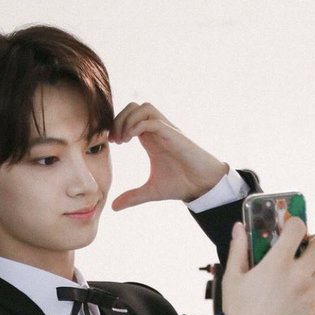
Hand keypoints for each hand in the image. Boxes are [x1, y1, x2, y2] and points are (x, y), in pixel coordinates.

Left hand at [110, 102, 227, 210]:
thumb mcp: (151, 191)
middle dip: (120, 119)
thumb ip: (132, 197)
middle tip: (116, 140)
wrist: (202, 186)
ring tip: (124, 140)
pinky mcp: (173, 135)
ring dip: (129, 120)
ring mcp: (166, 131)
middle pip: (134, 107)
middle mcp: (158, 131)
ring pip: (144, 108)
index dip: (116, 126)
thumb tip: (113, 207)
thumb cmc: (181, 184)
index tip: (112, 143)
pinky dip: (138, 126)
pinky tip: (131, 140)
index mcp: (150, 138)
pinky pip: (153, 120)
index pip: (129, 117)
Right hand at [222, 218, 314, 314]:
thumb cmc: (238, 311)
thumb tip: (239, 228)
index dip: (295, 224)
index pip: (297, 229)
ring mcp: (309, 294)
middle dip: (314, 240)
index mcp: (277, 264)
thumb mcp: (232, 278)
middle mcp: (298, 276)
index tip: (290, 228)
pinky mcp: (314, 310)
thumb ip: (238, 249)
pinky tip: (297, 292)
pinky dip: (313, 286)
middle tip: (306, 244)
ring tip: (302, 269)